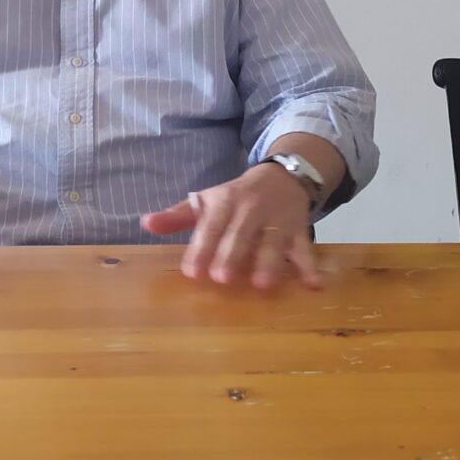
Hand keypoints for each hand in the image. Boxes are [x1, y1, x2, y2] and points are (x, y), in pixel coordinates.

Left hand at [140, 166, 321, 290]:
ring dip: (269, 262)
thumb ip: (178, 216)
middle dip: (232, 254)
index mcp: (225, 202)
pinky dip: (310, 266)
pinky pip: (305, 248)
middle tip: (222, 278)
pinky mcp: (299, 229)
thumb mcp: (207, 200)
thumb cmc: (237, 196)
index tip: (192, 271)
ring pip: (273, 241)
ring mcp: (277, 220)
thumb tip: (145, 224)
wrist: (284, 175)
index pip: (211, 225)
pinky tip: (313, 284)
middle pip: (240, 233)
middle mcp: (251, 210)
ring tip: (262, 284)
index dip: (202, 247)